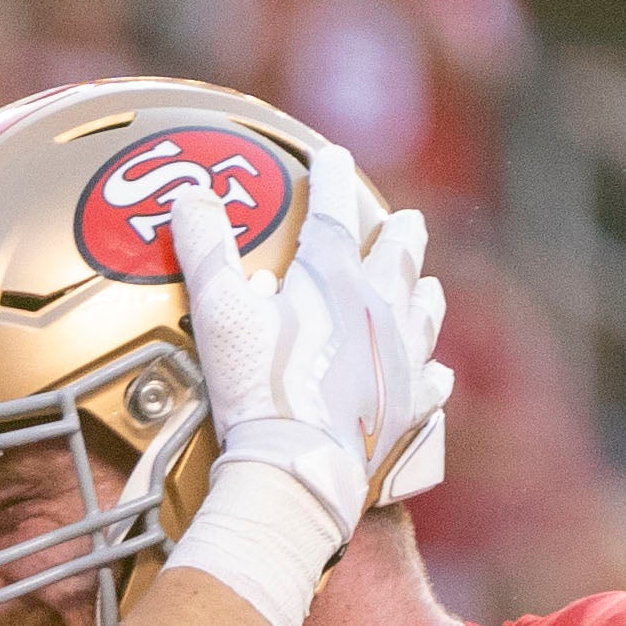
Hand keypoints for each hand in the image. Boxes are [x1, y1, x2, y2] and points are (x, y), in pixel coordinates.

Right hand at [170, 143, 451, 549]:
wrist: (300, 468)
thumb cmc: (258, 389)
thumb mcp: (218, 312)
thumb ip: (205, 248)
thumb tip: (192, 194)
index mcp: (334, 277)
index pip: (335, 211)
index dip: (331, 179)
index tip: (333, 157)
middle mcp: (381, 309)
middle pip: (398, 258)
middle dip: (399, 234)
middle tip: (406, 220)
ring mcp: (403, 360)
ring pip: (424, 314)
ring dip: (423, 295)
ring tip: (427, 286)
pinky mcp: (410, 409)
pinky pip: (431, 383)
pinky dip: (431, 373)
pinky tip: (433, 373)